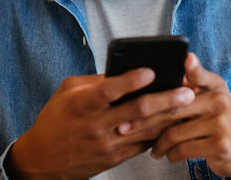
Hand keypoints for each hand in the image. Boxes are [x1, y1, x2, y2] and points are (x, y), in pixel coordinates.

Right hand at [6, 69, 194, 179]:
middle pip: (137, 110)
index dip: (131, 80)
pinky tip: (172, 121)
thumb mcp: (68, 91)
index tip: (151, 70)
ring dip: (169, 116)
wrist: (43, 159)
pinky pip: (142, 144)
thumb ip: (96, 81)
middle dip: (166, 99)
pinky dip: (158, 131)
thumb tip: (125, 71)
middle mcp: (96, 124)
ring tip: (188, 104)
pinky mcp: (114, 158)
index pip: (110, 89)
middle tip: (187, 91)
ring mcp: (106, 143)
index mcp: (82, 103)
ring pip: (145, 129)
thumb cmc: (56, 118)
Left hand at [148, 54, 230, 177]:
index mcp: (215, 85)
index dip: (193, 67)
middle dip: (145, 120)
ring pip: (175, 132)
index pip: (200, 74)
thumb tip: (154, 78)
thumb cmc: (215, 118)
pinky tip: (166, 154)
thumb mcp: (208, 97)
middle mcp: (220, 101)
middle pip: (173, 108)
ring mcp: (221, 124)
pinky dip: (171, 154)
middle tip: (125, 127)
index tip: (186, 57)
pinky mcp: (220, 145)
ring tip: (151, 148)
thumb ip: (189, 86)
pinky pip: (184, 149)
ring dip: (158, 143)